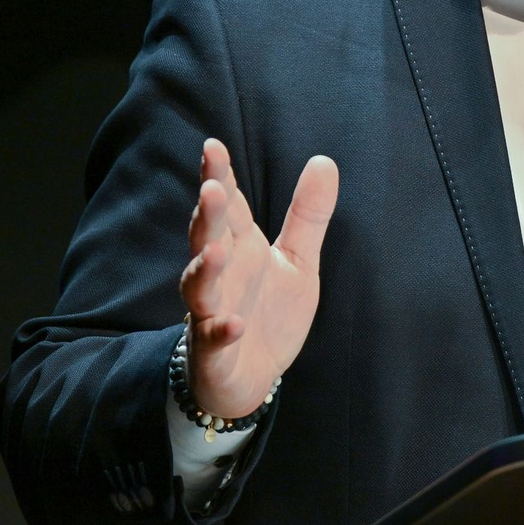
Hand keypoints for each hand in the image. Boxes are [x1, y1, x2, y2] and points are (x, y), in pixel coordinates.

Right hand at [179, 138, 338, 417]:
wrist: (253, 377)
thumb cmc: (268, 311)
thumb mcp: (297, 259)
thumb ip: (308, 214)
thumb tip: (324, 160)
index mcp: (240, 247)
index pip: (227, 206)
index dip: (219, 176)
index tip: (213, 147)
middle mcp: (221, 274)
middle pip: (207, 237)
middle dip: (207, 214)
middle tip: (211, 188)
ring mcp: (212, 311)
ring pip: (199, 286)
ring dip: (204, 269)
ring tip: (216, 250)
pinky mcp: (214, 351)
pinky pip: (214, 339)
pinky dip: (221, 331)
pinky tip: (235, 324)